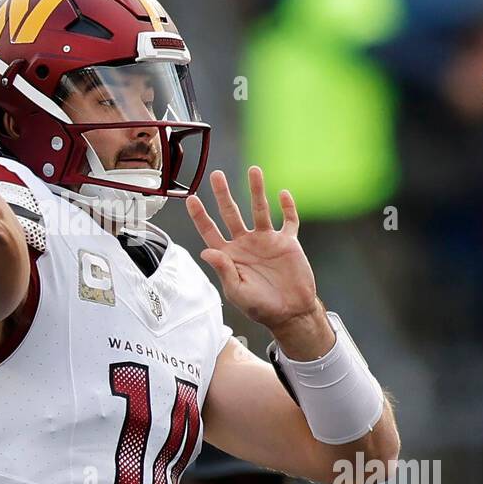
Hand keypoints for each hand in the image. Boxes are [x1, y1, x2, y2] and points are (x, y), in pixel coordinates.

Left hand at [186, 167, 334, 359]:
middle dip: (223, 194)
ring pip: (259, 210)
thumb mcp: (237, 292)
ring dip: (256, 190)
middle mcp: (245, 243)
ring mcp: (267, 241)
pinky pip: (288, 221)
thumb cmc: (261, 307)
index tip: (191, 198)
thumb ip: (224, 270)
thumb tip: (207, 251)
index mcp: (229, 255)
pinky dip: (288, 208)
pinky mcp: (288, 243)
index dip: (200, 216)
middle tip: (216, 175)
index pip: (210, 231)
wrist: (291, 313)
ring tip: (254, 170)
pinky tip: (283, 194)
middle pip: (231, 213)